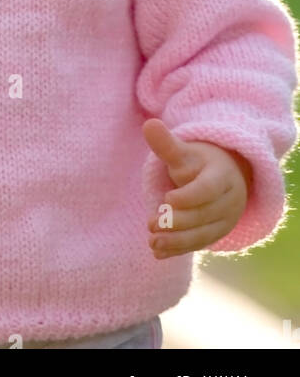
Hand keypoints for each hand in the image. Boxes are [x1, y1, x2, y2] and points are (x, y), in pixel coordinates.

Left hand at [143, 118, 251, 258]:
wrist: (225, 178)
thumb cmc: (200, 163)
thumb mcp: (185, 152)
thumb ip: (167, 144)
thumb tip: (148, 124)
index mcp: (223, 177)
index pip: (208, 189)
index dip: (189, 196)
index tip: (167, 199)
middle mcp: (228, 202)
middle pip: (203, 215)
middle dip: (177, 222)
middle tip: (151, 224)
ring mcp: (224, 221)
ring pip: (202, 235)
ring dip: (177, 241)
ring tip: (152, 241)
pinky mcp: (215, 235)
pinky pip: (197, 245)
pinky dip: (178, 250)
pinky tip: (157, 253)